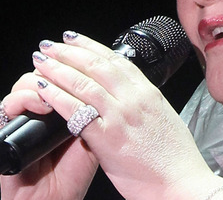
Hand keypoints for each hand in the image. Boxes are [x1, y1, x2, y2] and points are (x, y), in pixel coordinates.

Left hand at [1, 31, 218, 199]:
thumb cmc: (176, 159)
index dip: (91, 46)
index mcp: (150, 93)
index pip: (116, 60)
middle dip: (68, 52)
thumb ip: (145, 106)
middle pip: (96, 65)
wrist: (182, 183)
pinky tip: (42, 89)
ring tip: (40, 61)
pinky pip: (75, 110)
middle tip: (49, 46)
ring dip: (57, 69)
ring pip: (83, 82)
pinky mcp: (107, 137)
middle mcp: (135, 98)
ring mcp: (121, 116)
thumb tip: (132, 97)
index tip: (73, 39)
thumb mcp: (165, 120)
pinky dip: (56, 96)